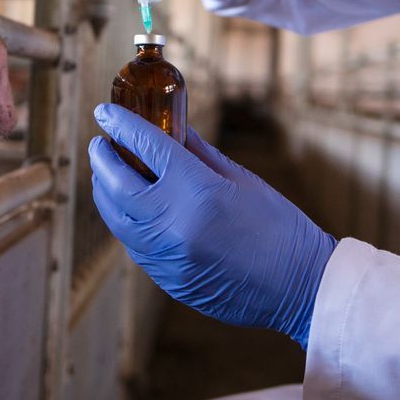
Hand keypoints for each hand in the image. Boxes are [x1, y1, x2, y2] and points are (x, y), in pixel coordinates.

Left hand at [89, 105, 336, 346]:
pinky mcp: (166, 280)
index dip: (121, 125)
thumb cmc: (280, 228)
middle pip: (116, 184)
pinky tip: (129, 207)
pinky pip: (133, 244)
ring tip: (107, 173)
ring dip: (105, 191)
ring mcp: (165, 257)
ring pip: (116, 219)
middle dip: (102, 158)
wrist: (300, 287)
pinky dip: (124, 220)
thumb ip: (199, 153)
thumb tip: (173, 128)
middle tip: (100, 143)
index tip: (105, 112)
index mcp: (196, 192)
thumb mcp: (242, 180)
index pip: (145, 147)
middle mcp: (172, 225)